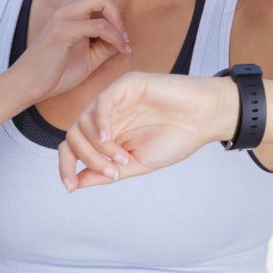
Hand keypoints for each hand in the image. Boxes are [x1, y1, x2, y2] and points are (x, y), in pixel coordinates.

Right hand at [7, 0, 130, 102]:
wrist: (26, 87)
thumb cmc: (54, 73)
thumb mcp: (87, 57)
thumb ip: (104, 44)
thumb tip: (124, 39)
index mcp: (69, 12)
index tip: (116, 22)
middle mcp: (66, 8)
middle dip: (119, 12)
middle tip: (123, 37)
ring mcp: (63, 17)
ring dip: (119, 22)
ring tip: (123, 44)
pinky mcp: (63, 31)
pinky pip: (99, 25)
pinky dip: (115, 37)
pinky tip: (120, 50)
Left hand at [57, 72, 237, 191]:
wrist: (205, 119)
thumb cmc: (177, 139)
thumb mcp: (137, 164)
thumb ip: (106, 172)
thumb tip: (75, 184)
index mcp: (109, 132)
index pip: (75, 145)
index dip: (67, 165)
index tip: (70, 187)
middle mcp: (107, 115)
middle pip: (74, 134)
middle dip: (87, 158)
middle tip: (112, 172)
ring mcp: (116, 99)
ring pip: (84, 120)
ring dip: (98, 146)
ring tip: (122, 159)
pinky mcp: (127, 85)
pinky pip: (102, 101)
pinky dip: (100, 122)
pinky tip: (110, 138)